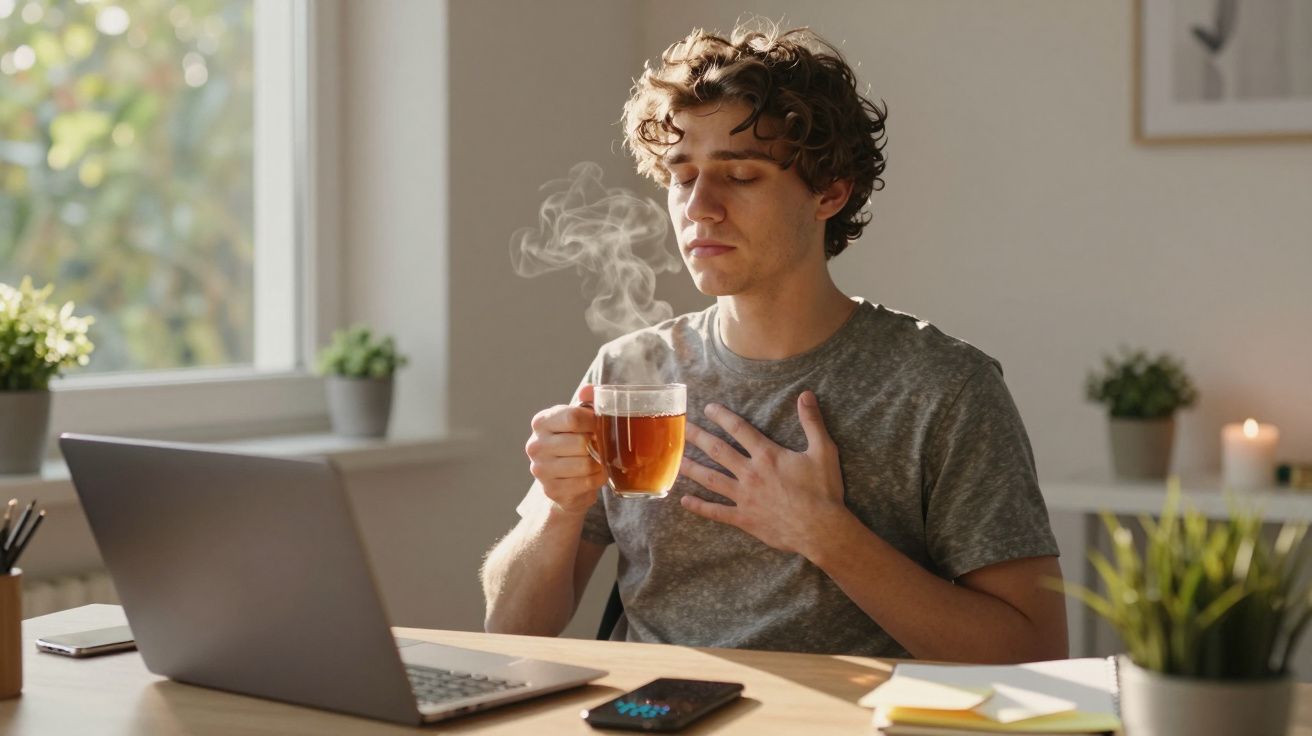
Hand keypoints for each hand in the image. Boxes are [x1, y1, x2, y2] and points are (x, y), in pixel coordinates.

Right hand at [524, 384, 605, 514]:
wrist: (565, 480)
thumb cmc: (575, 441)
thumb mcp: (580, 418)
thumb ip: (587, 401)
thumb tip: (588, 389)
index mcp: (541, 422)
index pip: (573, 417)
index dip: (594, 421)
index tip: (600, 425)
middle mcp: (535, 445)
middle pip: (581, 442)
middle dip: (598, 444)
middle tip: (602, 445)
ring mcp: (540, 469)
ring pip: (585, 464)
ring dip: (600, 463)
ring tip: (600, 460)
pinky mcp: (551, 490)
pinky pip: (586, 483)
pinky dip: (598, 478)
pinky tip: (596, 474)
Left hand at [679, 390, 850, 555]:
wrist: (821, 529)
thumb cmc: (823, 490)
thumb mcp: (823, 451)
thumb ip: (812, 422)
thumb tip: (806, 394)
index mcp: (767, 455)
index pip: (739, 430)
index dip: (723, 417)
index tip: (708, 408)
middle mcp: (750, 473)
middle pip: (717, 451)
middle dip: (698, 437)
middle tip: (681, 427)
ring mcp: (744, 497)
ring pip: (711, 479)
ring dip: (692, 468)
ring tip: (675, 459)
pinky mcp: (744, 518)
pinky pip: (716, 512)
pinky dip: (700, 507)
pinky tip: (684, 501)